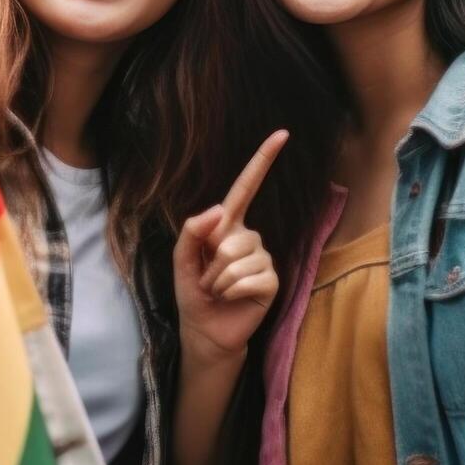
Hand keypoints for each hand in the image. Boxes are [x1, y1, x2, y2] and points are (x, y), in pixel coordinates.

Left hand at [173, 130, 287, 365]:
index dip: (263, 161)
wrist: (205, 330)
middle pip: (233, 238)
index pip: (246, 187)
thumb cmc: (193, 292)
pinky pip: (252, 278)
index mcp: (227, 226)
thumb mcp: (182, 259)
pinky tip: (233, 299)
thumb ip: (192, 231)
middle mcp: (249, 238)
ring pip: (239, 260)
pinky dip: (234, 291)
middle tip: (208, 280)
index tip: (282, 134)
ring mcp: (263, 258)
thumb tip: (218, 210)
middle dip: (212, 264)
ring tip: (218, 291)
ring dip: (219, 281)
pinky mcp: (272, 280)